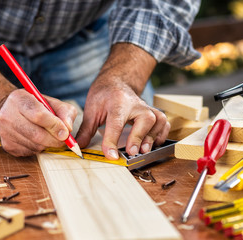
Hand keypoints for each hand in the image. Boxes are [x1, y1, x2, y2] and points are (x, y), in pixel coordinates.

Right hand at [0, 91, 77, 156]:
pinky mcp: (7, 145)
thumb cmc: (36, 106)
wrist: (11, 110)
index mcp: (19, 99)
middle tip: (64, 140)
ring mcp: (5, 131)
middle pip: (36, 134)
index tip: (66, 133)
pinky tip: (38, 140)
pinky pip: (29, 152)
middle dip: (54, 140)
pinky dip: (38, 149)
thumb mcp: (52, 102)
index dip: (54, 125)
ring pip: (34, 145)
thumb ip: (64, 112)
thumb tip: (68, 129)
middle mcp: (8, 115)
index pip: (38, 115)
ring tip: (49, 136)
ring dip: (47, 144)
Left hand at [76, 43, 169, 159]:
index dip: (113, 140)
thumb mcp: (91, 110)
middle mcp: (135, 104)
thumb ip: (86, 130)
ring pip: (157, 120)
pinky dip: (161, 134)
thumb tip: (78, 147)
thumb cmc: (104, 96)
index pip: (116, 122)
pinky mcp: (153, 112)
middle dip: (140, 136)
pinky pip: (164, 122)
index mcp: (117, 102)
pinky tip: (153, 143)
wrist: (116, 82)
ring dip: (152, 137)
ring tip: (143, 150)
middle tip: (132, 152)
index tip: (111, 155)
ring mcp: (146, 108)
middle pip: (145, 118)